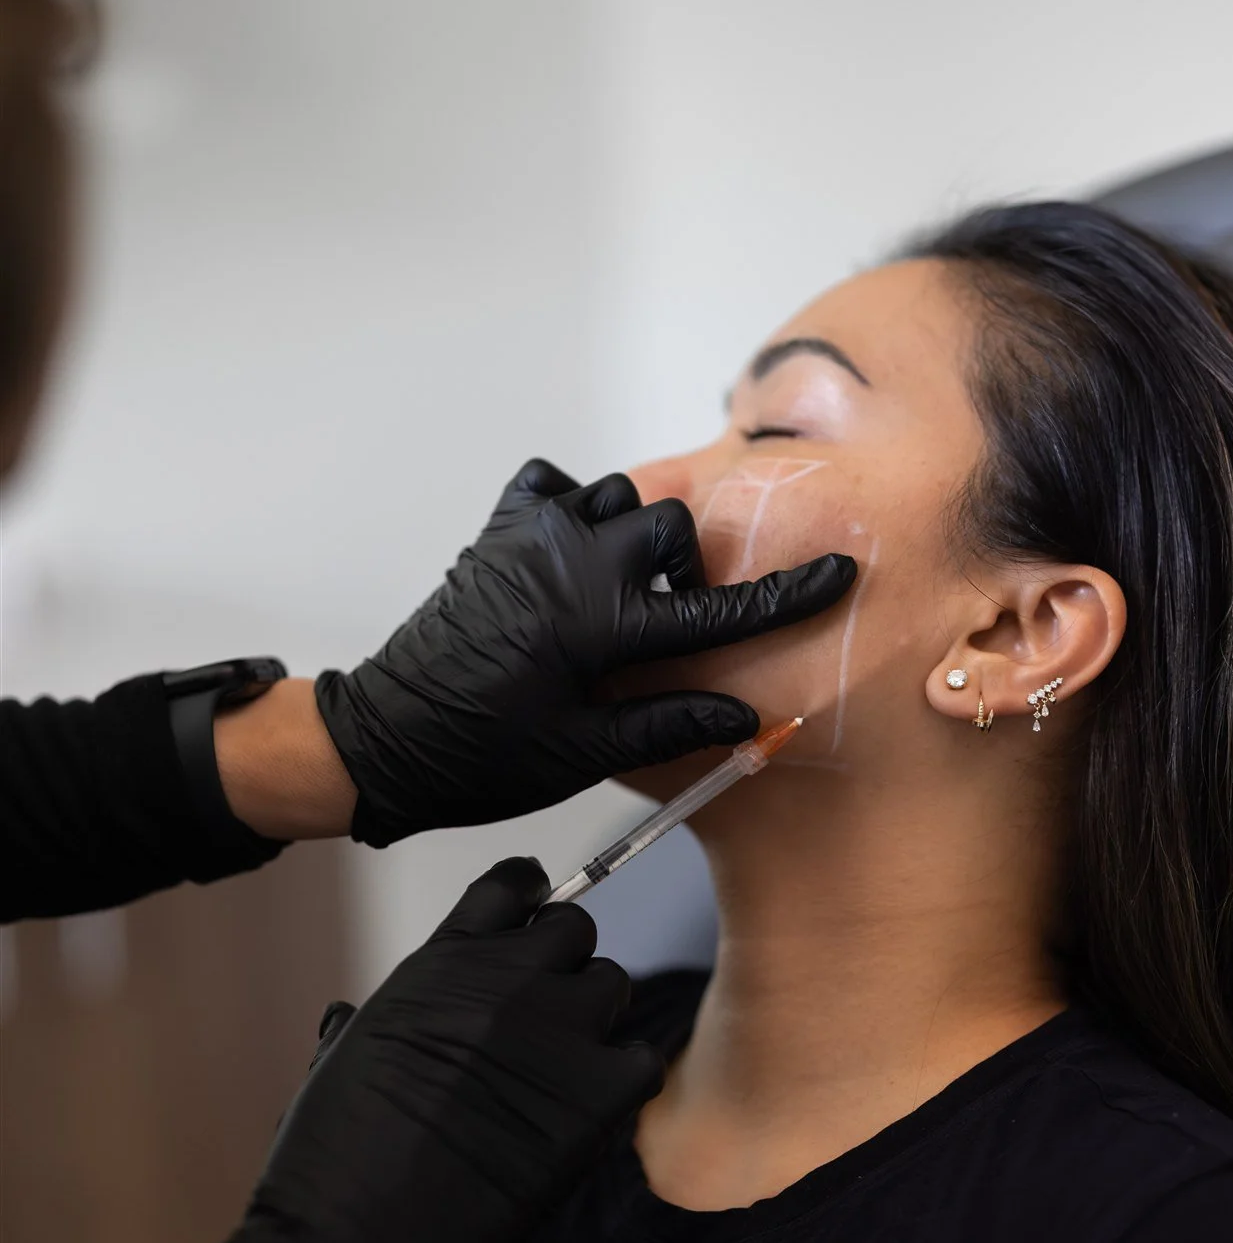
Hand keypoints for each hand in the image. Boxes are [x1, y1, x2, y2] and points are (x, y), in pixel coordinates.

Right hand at [207, 857, 661, 1242]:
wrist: (355, 1242)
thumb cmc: (331, 1158)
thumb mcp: (339, 1060)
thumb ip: (369, 1021)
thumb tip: (352, 1016)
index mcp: (442, 961)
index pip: (512, 884)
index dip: (525, 903)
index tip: (527, 927)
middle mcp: (507, 981)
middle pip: (574, 930)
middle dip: (562, 966)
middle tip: (541, 1018)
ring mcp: (557, 1034)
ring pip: (611, 987)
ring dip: (592, 1021)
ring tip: (559, 1072)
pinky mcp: (596, 1098)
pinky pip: (640, 1061)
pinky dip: (622, 1082)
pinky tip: (587, 1113)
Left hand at [315, 458, 855, 844]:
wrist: (384, 739)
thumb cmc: (482, 755)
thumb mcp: (584, 753)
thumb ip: (669, 724)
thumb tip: (746, 717)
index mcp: (602, 624)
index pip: (718, 606)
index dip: (787, 595)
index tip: (839, 572)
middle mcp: (571, 563)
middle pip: (670, 522)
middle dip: (688, 565)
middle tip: (671, 618)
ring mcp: (529, 538)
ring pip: (617, 496)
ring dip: (635, 536)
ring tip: (621, 593)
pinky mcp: (496, 534)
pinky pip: (553, 487)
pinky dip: (574, 507)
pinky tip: (572, 556)